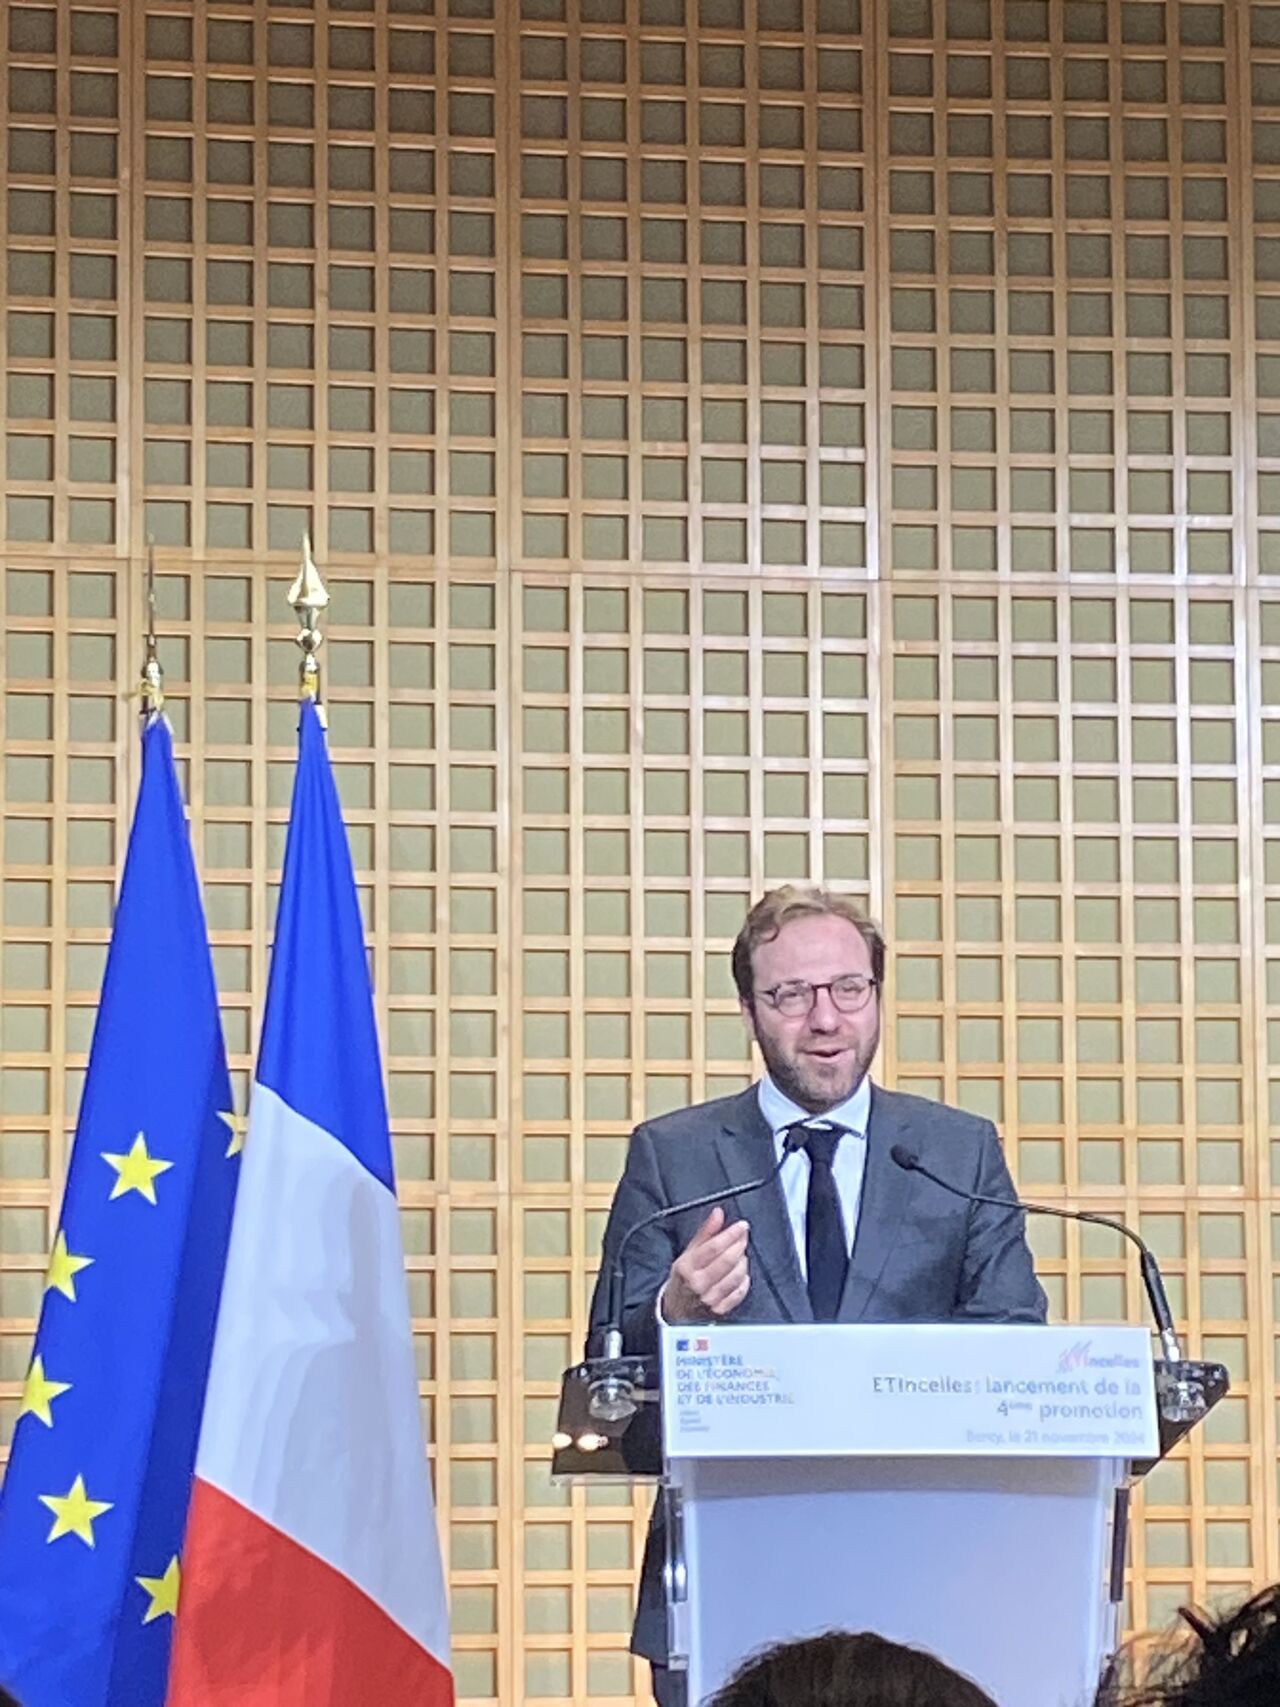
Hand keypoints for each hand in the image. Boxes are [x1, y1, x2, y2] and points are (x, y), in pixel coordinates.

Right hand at [659, 1206, 749, 1323]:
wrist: (675, 1311)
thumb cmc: (683, 1279)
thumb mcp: (688, 1253)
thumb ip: (705, 1232)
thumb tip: (718, 1214)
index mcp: (687, 1267)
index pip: (713, 1247)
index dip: (730, 1234)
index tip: (741, 1226)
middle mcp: (698, 1283)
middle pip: (727, 1261)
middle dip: (739, 1245)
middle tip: (743, 1237)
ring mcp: (709, 1298)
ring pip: (736, 1275)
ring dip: (743, 1261)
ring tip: (740, 1255)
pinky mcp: (719, 1310)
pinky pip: (739, 1292)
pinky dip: (744, 1280)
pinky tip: (741, 1274)